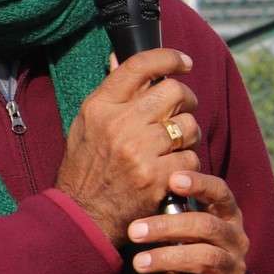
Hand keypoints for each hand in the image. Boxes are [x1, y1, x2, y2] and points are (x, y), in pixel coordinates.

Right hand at [55, 50, 201, 244]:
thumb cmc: (86, 168)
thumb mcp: (86, 124)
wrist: (82, 216)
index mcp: (100, 106)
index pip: (140, 66)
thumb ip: (109, 94)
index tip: (184, 62)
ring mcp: (139, 151)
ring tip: (174, 145)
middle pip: (174, 92)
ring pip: (189, 125)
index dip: (169, 58)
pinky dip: (187, 164)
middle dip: (187, 100)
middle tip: (182, 111)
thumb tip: (119, 57)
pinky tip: (172, 170)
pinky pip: (191, 158)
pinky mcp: (156, 177)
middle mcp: (120, 124)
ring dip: (188, 135)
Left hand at [128, 172, 250, 273]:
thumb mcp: (185, 232)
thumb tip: (139, 189)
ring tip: (138, 263)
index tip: (173, 180)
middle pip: (207, 226)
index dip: (200, 184)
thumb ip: (172, 213)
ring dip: (169, 258)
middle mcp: (236, 240)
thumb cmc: (189, 254)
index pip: (220, 193)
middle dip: (168, 227)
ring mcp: (234, 269)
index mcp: (227, 217)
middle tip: (134, 232)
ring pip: (206, 258)